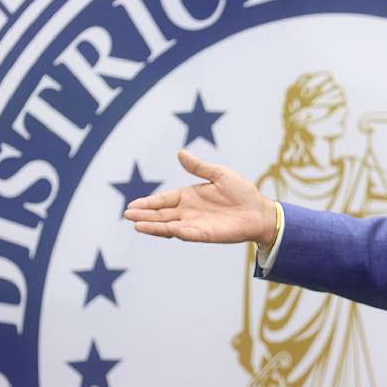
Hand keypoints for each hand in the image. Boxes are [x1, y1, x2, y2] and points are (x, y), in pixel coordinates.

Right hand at [123, 150, 277, 246]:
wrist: (258, 210)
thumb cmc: (241, 191)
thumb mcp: (219, 174)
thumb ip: (199, 167)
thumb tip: (180, 153)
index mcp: (189, 196)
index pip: (163, 200)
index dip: (148, 203)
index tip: (133, 205)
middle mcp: (188, 211)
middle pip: (161, 214)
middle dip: (144, 215)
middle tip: (127, 215)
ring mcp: (195, 223)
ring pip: (169, 225)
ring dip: (153, 226)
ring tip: (136, 225)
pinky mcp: (205, 234)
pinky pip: (186, 233)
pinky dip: (174, 232)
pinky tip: (164, 230)